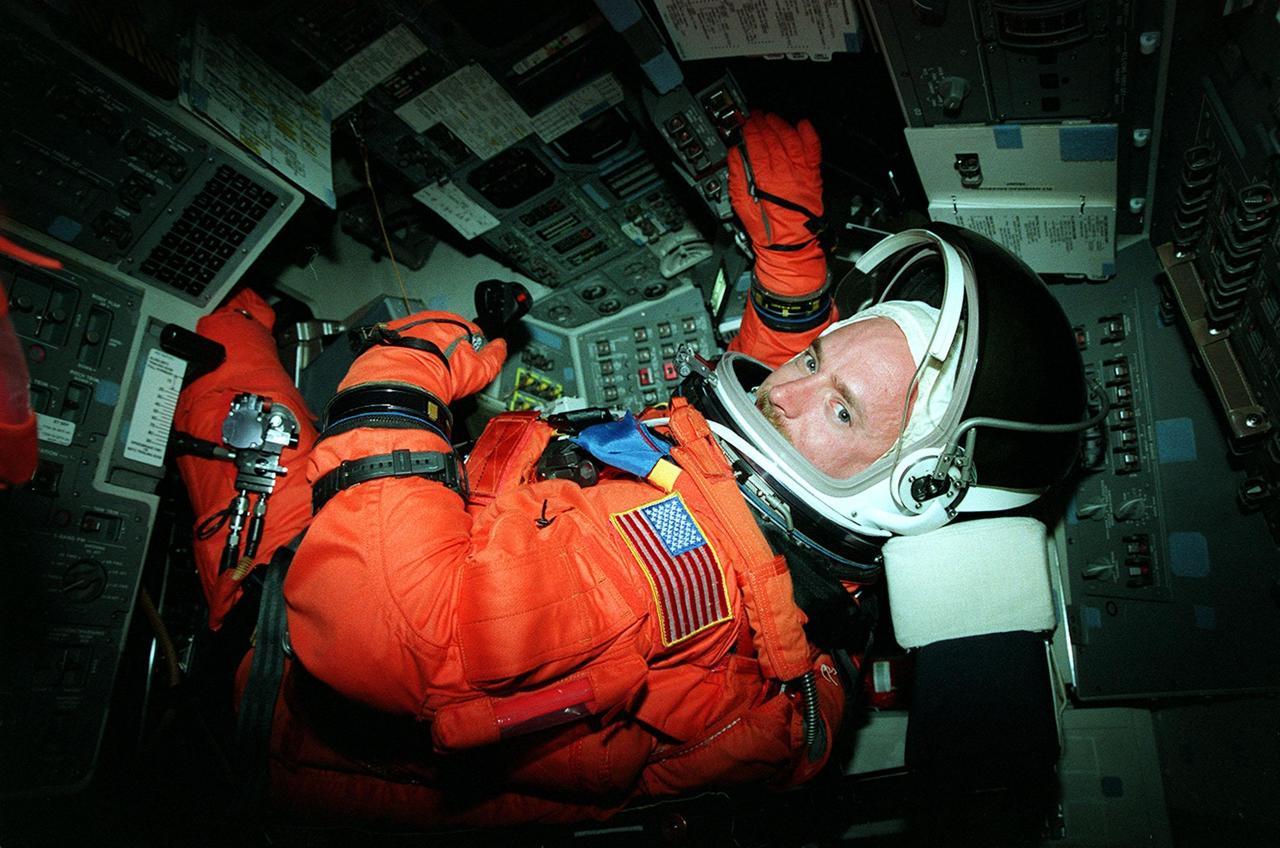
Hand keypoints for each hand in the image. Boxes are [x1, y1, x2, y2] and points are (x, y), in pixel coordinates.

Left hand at [339, 311, 506, 404]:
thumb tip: (500, 348)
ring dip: (425, 354)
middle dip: (447, 353)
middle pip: (444, 335)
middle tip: (447, 375)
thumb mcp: (481, 372)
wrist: (402, 381)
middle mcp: (430, 319)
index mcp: (456, 322)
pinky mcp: (388, 337)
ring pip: (421, 340)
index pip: (471, 333)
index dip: (473, 352)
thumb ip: (495, 356)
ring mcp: (408, 326)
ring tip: (427, 376)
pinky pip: (401, 345)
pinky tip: (409, 372)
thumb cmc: (440, 376)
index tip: (468, 367)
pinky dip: (405, 356)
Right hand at [727, 113, 823, 249]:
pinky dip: (809, 136)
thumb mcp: (741, 206)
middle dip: (763, 125)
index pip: (756, 147)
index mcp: (765, 181)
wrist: (790, 247)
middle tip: (755, 116)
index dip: (749, 133)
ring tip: (772, 118)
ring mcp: (800, 174)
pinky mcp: (811, 177)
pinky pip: (812, 151)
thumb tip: (735, 156)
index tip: (744, 125)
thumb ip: (738, 178)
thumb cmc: (767, 231)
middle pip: (772, 140)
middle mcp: (784, 175)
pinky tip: (802, 125)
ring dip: (781, 126)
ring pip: (791, 141)